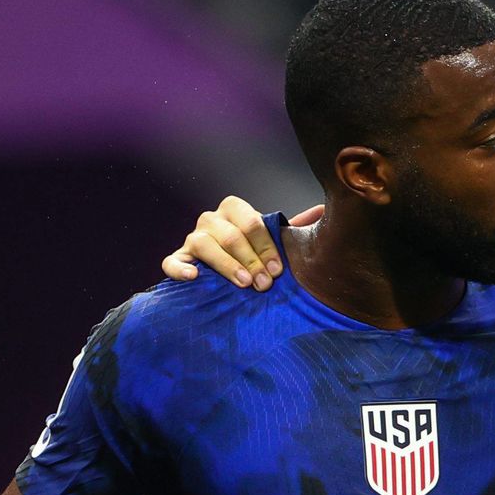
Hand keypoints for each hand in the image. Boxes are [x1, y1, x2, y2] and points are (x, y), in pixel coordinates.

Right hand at [159, 197, 324, 288]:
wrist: (233, 271)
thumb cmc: (259, 254)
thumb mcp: (277, 240)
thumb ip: (294, 227)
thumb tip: (322, 210)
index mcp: (235, 209)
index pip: (251, 222)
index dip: (266, 247)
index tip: (279, 271)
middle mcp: (211, 220)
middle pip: (230, 235)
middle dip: (251, 261)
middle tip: (265, 284)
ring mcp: (192, 238)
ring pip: (203, 245)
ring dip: (226, 265)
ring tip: (244, 284)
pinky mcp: (179, 259)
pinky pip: (171, 262)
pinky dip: (180, 269)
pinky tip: (194, 278)